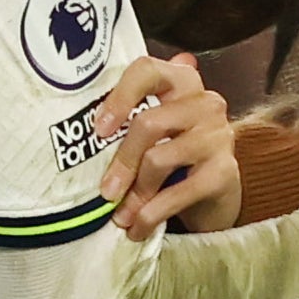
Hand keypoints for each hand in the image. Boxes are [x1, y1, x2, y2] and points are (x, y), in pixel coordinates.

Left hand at [92, 53, 240, 236]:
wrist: (219, 189)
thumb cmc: (175, 152)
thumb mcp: (154, 130)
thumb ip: (127, 120)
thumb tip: (73, 129)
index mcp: (181, 81)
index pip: (147, 71)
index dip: (119, 96)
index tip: (98, 128)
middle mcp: (205, 103)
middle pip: (149, 123)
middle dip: (122, 161)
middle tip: (105, 190)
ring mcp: (218, 136)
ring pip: (159, 159)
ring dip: (135, 194)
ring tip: (120, 215)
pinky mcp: (224, 172)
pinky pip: (177, 193)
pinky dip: (152, 214)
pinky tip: (139, 227)